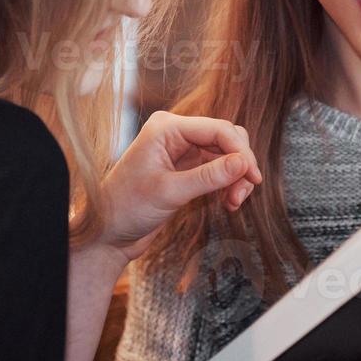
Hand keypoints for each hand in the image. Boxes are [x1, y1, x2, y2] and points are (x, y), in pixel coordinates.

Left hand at [92, 111, 262, 261]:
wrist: (108, 233)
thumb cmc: (127, 208)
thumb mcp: (170, 192)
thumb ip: (209, 177)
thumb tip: (244, 164)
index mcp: (166, 128)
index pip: (218, 129)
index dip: (241, 151)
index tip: (253, 177)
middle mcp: (175, 134)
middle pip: (226, 138)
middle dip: (239, 165)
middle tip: (242, 194)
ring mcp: (182, 150)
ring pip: (226, 154)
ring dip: (235, 177)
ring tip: (234, 203)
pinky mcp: (186, 168)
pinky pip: (218, 168)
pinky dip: (227, 183)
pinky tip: (228, 202)